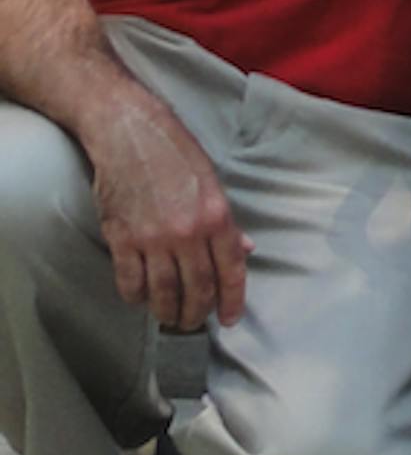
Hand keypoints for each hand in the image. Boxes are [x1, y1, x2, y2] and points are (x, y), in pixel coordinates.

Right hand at [90, 93, 250, 330]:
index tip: (229, 319)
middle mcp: (187, 231)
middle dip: (197, 314)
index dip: (232, 300)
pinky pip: (130, 284)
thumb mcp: (211, 181)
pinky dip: (136, 297)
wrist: (130, 133)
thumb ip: (226, 222)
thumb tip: (244, 250)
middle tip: (194, 322)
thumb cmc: (174, 152)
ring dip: (167, 312)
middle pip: (197, 290)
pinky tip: (141, 297)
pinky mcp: (122, 240)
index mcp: (216, 215)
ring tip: (169, 316)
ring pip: (164, 294)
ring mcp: (153, 238)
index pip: (231, 269)